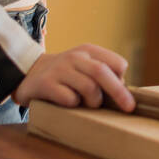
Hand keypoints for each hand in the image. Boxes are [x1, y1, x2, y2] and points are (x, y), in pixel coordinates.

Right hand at [13, 45, 134, 110]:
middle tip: (128, 108)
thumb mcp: (85, 67)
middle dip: (119, 92)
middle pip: (102, 72)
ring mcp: (59, 69)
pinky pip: (69, 99)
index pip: (117, 63)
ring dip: (93, 101)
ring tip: (86, 104)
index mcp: (89, 51)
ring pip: (89, 87)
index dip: (122, 79)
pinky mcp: (46, 83)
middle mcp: (75, 57)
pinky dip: (73, 105)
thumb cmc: (66, 76)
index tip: (121, 91)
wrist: (29, 74)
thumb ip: (103, 75)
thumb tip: (125, 95)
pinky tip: (67, 103)